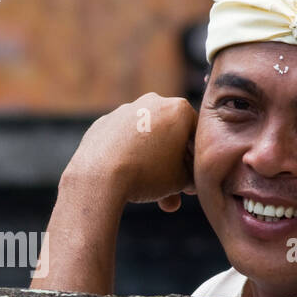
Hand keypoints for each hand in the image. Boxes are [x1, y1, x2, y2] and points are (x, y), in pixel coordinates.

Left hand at [62, 93, 197, 211]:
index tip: (192, 181)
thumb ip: (192, 176)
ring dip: (150, 165)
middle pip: (169, 137)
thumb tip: (189, 180)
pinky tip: (125, 178)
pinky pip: (122, 142)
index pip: (196, 135)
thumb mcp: (182, 181)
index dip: (196, 161)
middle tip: (173, 192)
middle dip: (172, 167)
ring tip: (149, 193)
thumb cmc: (147, 174)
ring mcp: (124, 111)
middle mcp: (151, 102)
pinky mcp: (103, 124)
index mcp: (178, 109)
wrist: (100, 177)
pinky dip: (127, 157)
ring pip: (145, 140)